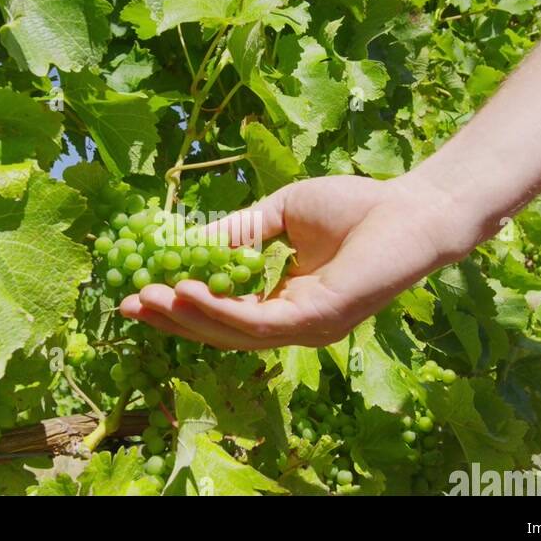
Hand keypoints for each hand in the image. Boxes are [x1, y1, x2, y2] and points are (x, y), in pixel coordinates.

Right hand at [120, 174, 473, 349]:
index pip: (225, 315)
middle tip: (129, 304)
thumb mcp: (280, 214)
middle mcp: (293, 325)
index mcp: (285, 303)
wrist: (411, 207)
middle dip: (173, 320)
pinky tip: (189, 292)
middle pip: (221, 333)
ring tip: (150, 297)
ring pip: (234, 334)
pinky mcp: (317, 322)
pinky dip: (220, 310)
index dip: (181, 307)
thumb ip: (239, 232)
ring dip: (188, 317)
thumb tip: (189, 243)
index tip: (139, 291)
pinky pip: (258, 323)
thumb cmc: (355, 205)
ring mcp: (306, 328)